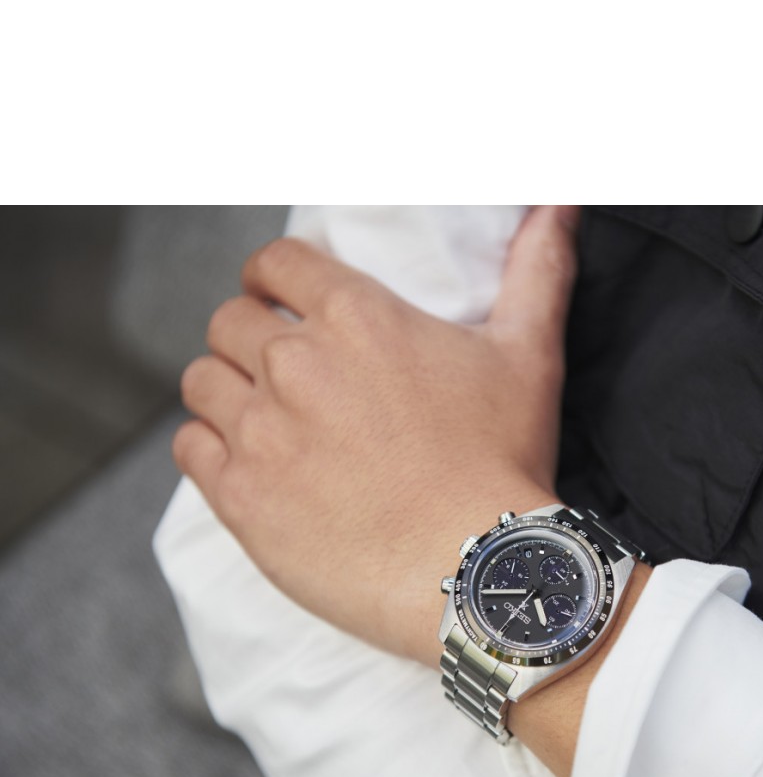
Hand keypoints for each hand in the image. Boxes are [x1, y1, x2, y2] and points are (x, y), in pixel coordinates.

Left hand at [174, 207, 580, 667]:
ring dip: (224, 392)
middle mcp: (295, 363)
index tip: (278, 300)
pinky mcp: (240, 496)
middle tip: (278, 373)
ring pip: (201, 381)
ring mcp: (261, 431)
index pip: (274, 263)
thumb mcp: (529, 357)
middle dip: (249, 338)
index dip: (272, 279)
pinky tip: (245, 463)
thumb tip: (560, 206)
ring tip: (260, 419)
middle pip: (229, 322)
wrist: (476, 570)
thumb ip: (537, 271)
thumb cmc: (504, 464)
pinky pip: (189, 447)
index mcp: (356, 316)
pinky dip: (208, 448)